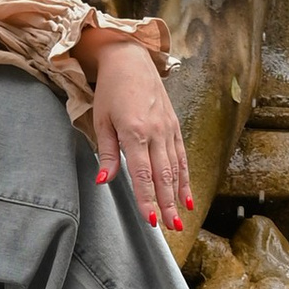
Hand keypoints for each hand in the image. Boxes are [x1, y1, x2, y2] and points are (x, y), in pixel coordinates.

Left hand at [86, 36, 194, 229]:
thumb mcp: (101, 120)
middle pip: (163, 176)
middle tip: (171, 229)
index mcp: (134, 132)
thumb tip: (105, 180)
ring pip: (175, 168)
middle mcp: (155, 132)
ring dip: (178, 195)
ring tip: (181, 219)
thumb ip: (106, 153)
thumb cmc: (111, 90)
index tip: (150, 220)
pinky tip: (187, 195)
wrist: (130, 59)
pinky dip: (185, 177)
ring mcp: (168, 129)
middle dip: (167, 204)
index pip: (141, 174)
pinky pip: (181, 156)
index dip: (146, 199)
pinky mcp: (174, 125)